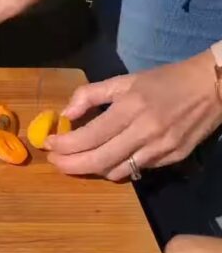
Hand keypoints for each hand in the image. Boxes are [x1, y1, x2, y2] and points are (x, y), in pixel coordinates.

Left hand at [47, 51, 221, 179]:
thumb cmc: (165, 81)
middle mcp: (145, 132)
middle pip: (98, 161)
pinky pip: (135, 171)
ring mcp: (160, 149)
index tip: (48, 145)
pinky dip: (115, 168)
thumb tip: (66, 113)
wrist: (213, 87)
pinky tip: (106, 160)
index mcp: (131, 108)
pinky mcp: (172, 159)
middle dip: (70, 165)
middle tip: (55, 161)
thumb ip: (91, 94)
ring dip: (91, 169)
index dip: (64, 145)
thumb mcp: (126, 80)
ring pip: (115, 172)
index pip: (88, 136)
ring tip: (77, 161)